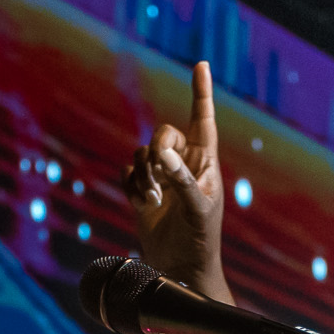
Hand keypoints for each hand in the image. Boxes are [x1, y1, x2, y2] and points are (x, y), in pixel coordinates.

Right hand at [125, 60, 226, 286]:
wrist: (182, 269)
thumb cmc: (201, 239)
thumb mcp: (197, 208)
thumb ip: (181, 180)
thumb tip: (162, 154)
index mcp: (205, 162)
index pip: (203, 119)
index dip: (201, 92)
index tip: (201, 64)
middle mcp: (183, 165)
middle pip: (164, 134)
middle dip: (158, 148)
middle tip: (159, 171)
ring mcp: (162, 178)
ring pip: (142, 153)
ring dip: (143, 173)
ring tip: (153, 198)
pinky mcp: (142, 192)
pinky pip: (128, 172)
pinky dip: (131, 184)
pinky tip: (142, 202)